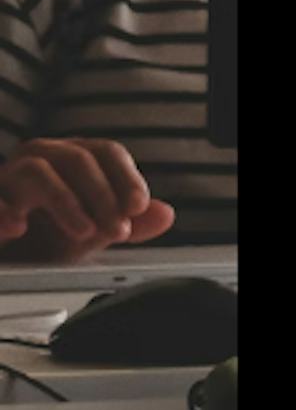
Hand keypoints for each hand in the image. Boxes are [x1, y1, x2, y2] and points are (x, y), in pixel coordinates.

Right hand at [0, 139, 175, 260]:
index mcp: (72, 159)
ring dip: (65, 202)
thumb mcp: (91, 232)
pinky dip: (3, 211)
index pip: (106, 153)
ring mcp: (6, 177)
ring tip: (84, 232)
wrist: (5, 257)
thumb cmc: (46, 237)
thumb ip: (126, 223)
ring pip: (36, 170)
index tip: (137, 207)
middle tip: (118, 230)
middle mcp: (39, 159)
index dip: (126, 178)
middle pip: (77, 159)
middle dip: (103, 196)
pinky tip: (17, 227)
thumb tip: (166, 214)